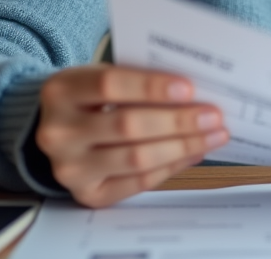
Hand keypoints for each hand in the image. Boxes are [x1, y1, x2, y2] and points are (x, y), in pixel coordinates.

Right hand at [37, 64, 228, 207]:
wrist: (57, 130)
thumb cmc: (90, 97)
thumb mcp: (99, 76)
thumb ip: (136, 80)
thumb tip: (192, 94)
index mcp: (60, 92)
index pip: (109, 85)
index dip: (151, 87)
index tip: (189, 88)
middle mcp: (58, 133)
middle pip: (127, 126)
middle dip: (178, 121)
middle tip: (213, 116)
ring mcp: (69, 169)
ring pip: (136, 159)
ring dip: (182, 146)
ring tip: (213, 135)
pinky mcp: (86, 194)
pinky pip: (137, 183)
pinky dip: (171, 167)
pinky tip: (193, 152)